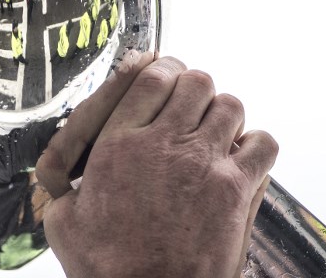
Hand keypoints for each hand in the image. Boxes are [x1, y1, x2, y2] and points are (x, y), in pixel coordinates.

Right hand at [36, 52, 278, 277]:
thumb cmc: (108, 269)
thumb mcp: (64, 224)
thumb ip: (64, 189)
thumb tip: (63, 177)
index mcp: (118, 146)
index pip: (150, 78)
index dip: (164, 68)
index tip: (167, 73)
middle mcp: (164, 146)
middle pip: (195, 82)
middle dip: (194, 88)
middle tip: (191, 104)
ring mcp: (205, 165)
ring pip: (230, 105)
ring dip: (223, 113)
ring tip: (215, 131)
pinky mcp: (236, 190)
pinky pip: (262, 143)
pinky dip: (256, 146)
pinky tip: (242, 159)